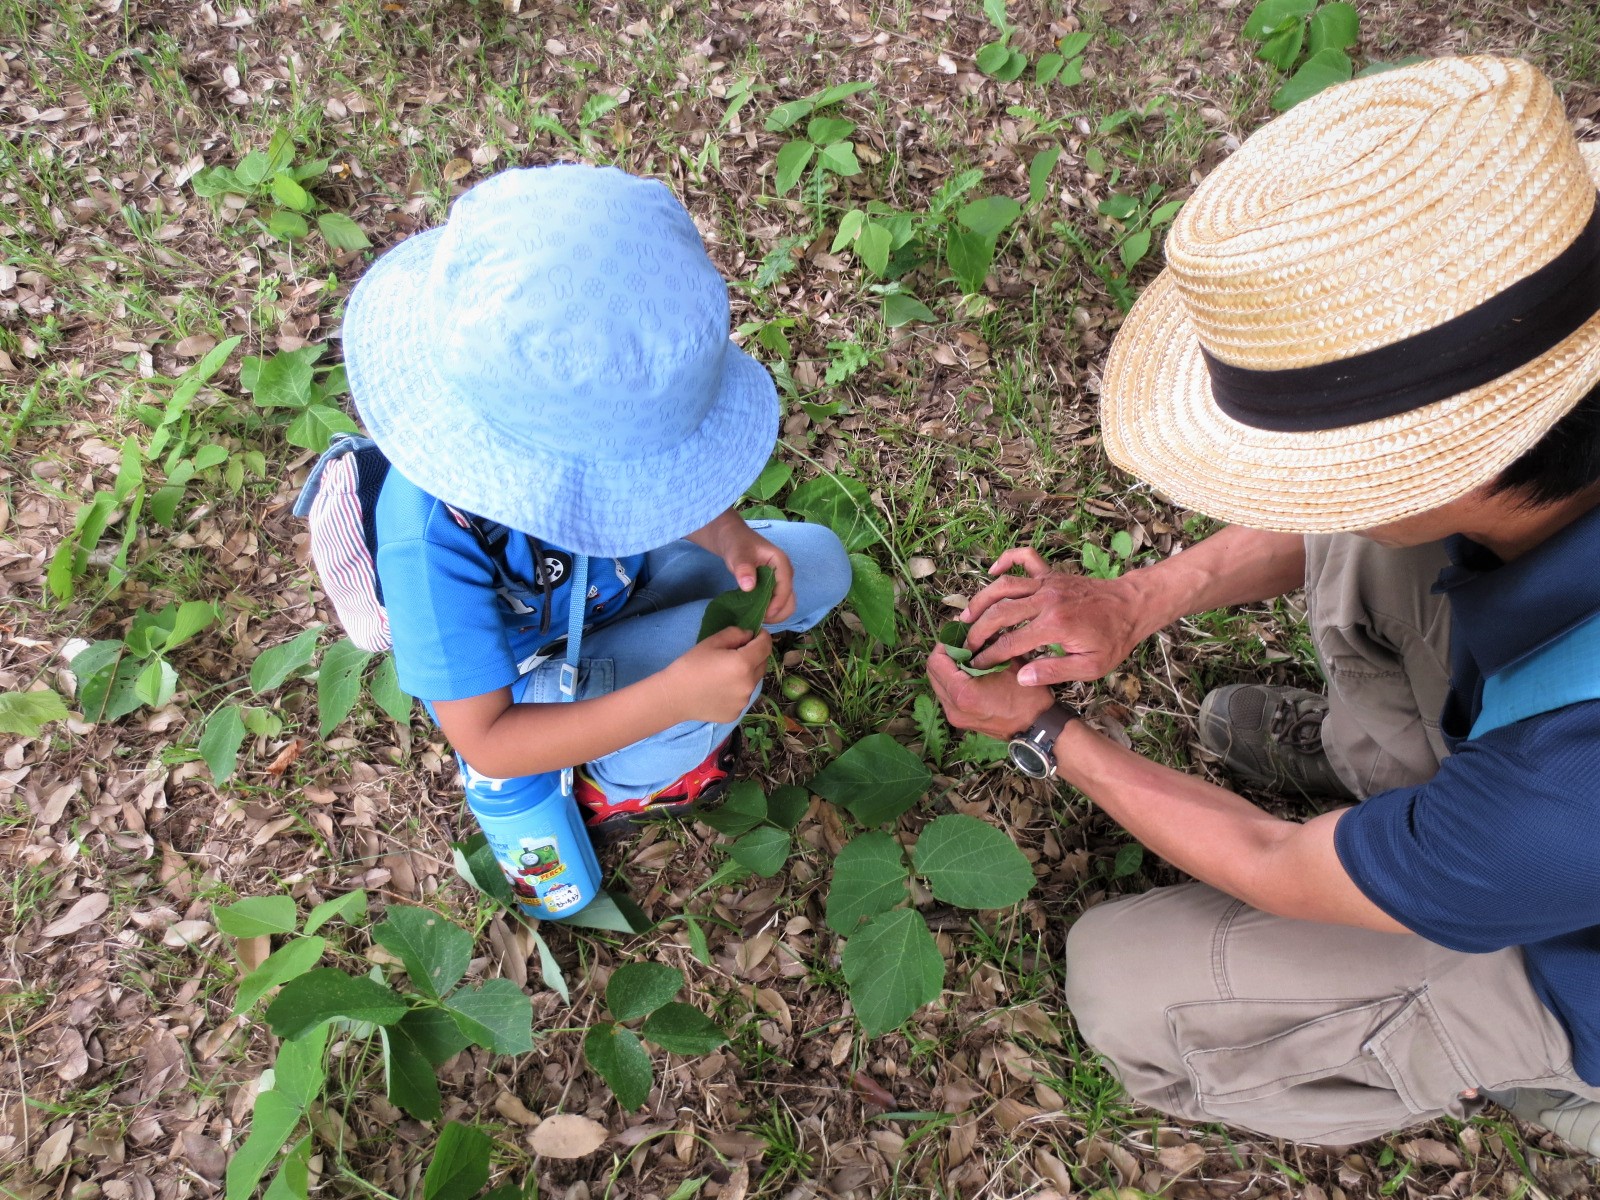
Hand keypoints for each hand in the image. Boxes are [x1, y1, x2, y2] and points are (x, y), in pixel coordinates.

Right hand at [661, 626, 772, 723]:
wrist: (673, 696)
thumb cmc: (690, 666)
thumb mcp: (711, 642)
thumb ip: (735, 634)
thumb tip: (750, 636)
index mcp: (744, 663)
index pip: (766, 646)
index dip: (763, 637)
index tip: (755, 635)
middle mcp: (749, 684)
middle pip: (762, 664)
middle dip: (755, 655)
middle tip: (736, 654)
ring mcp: (744, 701)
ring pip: (753, 681)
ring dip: (746, 674)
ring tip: (725, 674)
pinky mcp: (737, 713)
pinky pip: (743, 697)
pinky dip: (737, 691)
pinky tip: (720, 690)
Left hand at [690, 509, 796, 623]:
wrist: (732, 538)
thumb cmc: (736, 543)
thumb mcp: (737, 553)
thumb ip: (743, 568)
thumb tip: (749, 587)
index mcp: (781, 563)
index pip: (786, 588)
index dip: (777, 604)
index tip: (763, 615)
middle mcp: (785, 574)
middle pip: (790, 600)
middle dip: (777, 613)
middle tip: (758, 619)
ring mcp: (780, 581)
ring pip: (785, 605)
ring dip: (774, 615)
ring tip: (756, 617)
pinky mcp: (774, 587)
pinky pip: (777, 603)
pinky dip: (769, 611)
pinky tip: (755, 612)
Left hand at [926, 646, 1053, 739]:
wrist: (1037, 727)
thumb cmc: (1027, 694)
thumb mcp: (1008, 661)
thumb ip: (986, 645)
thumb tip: (970, 630)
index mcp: (962, 693)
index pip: (936, 661)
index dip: (944, 644)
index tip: (957, 634)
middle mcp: (953, 708)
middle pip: (932, 673)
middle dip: (944, 655)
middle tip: (960, 643)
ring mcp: (955, 717)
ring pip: (938, 684)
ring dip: (948, 668)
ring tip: (966, 657)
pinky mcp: (960, 720)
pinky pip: (947, 695)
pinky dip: (953, 681)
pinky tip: (970, 672)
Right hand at [963, 548, 1146, 684]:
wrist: (1133, 606)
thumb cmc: (1114, 640)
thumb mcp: (1091, 667)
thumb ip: (1054, 672)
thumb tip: (1021, 677)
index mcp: (1055, 626)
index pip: (1011, 642)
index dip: (990, 656)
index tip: (976, 665)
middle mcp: (1047, 600)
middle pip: (999, 612)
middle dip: (977, 630)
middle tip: (965, 644)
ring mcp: (1048, 583)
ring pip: (1004, 585)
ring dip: (981, 599)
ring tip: (966, 615)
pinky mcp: (1052, 574)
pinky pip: (1025, 558)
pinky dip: (1006, 560)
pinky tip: (992, 571)